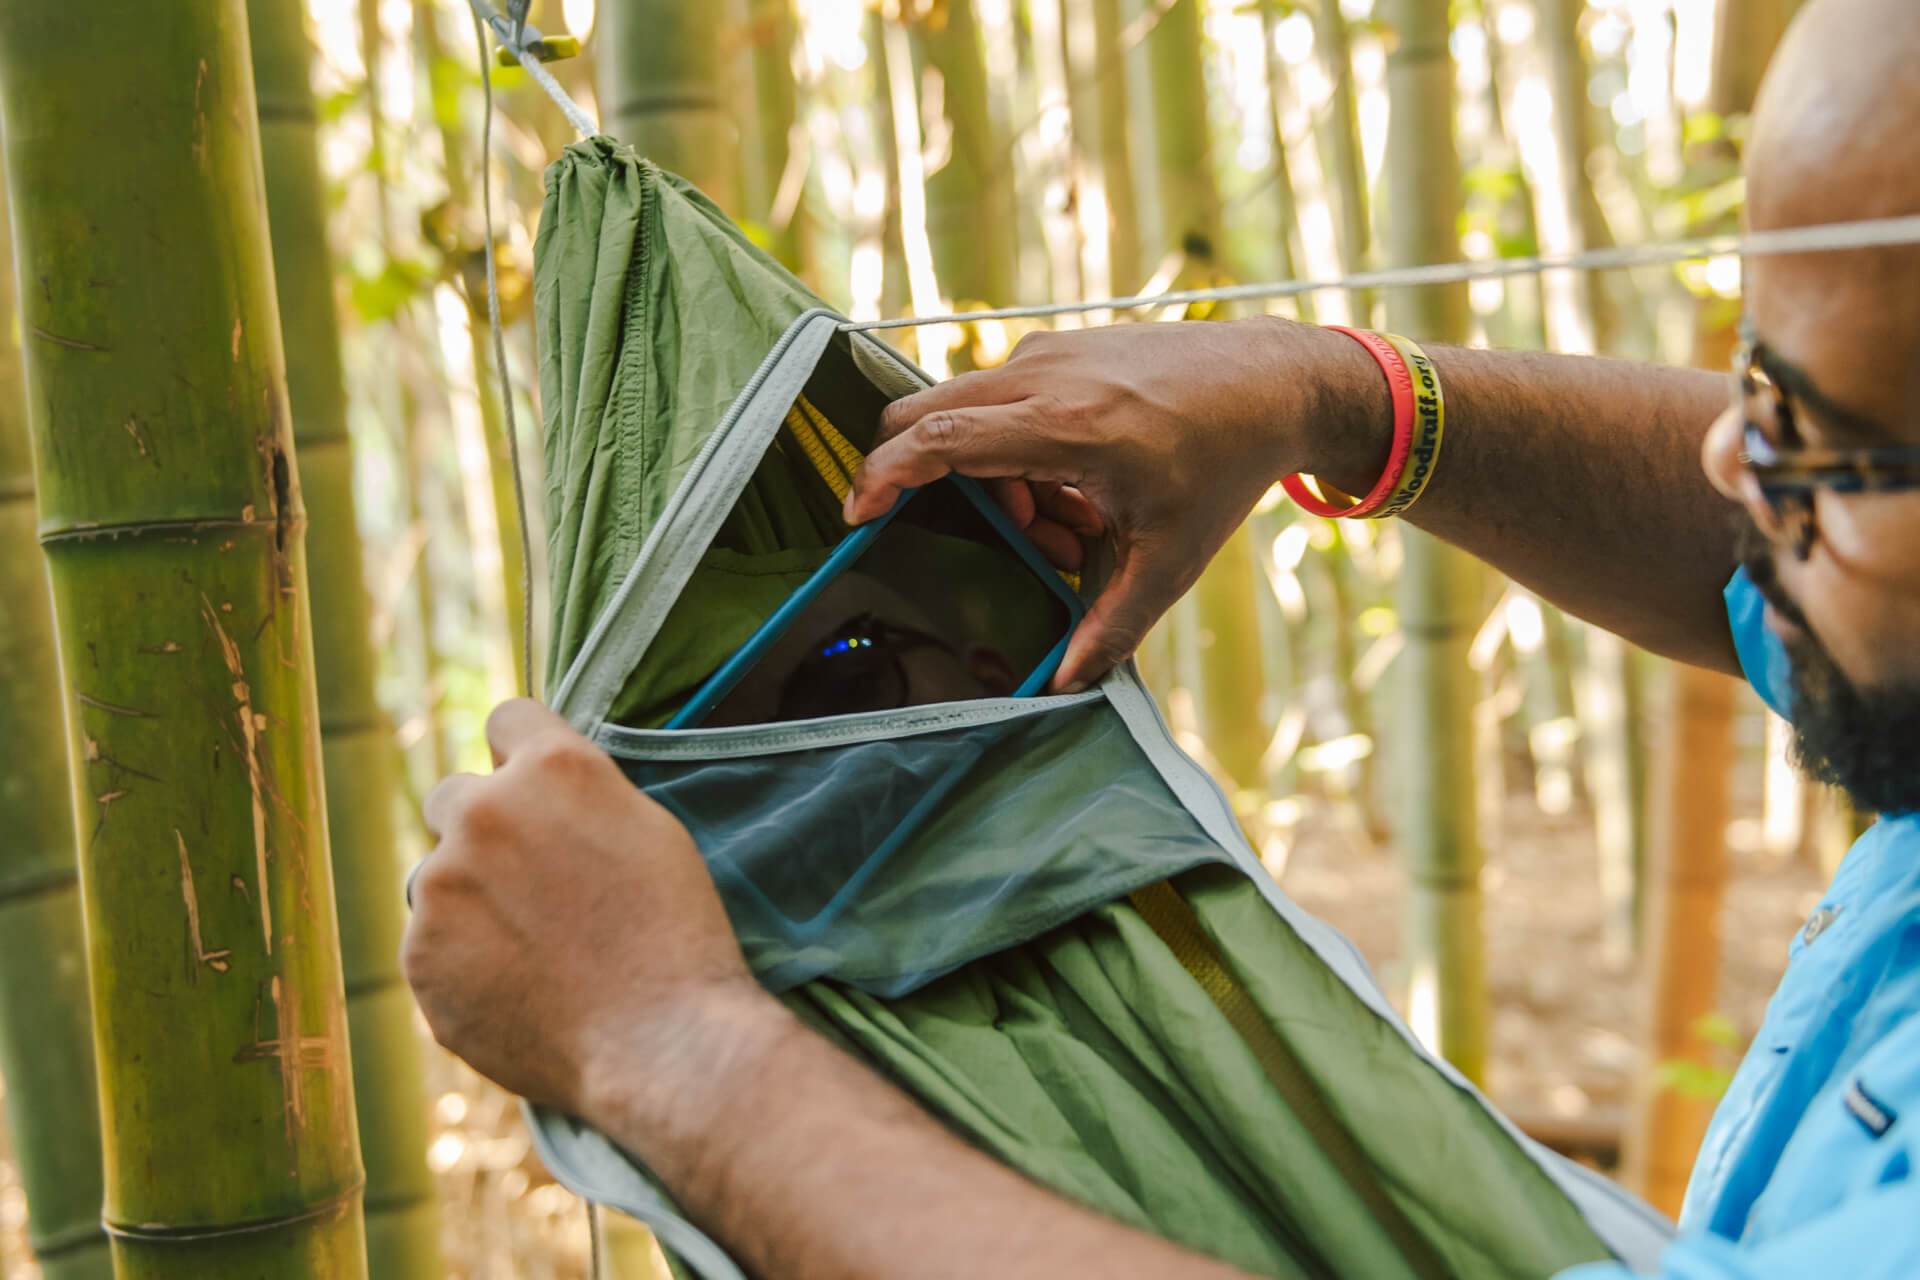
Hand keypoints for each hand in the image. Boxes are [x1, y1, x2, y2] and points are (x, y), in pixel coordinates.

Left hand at [402, 699, 775, 1114]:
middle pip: (453, 796)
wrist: (661, 1043)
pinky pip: (431, 944)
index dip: (522, 753)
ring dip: (468, 899)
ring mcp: (441, 884)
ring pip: (436, 877)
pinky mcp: (419, 954)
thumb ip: (579, 796)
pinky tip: (519, 990)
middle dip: (484, 830)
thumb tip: (533, 790)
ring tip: (534, 951)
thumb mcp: (648, 830)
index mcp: (553, 768)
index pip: (507, 720)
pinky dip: (463, 963)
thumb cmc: (676, 935)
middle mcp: (485, 811)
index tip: (533, 787)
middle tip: (532, 884)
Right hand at [844, 318, 1384, 690]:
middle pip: (928, 415)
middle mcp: (1045, 375)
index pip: (940, 440)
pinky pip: (1001, 399)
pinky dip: (1016, 449)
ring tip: (1067, 526)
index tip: (857, 513)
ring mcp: (1048, 351)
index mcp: (1067, 426)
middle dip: (933, 484)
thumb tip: (1064, 686)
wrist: (1272, 381)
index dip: (884, 475)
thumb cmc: (1223, 468)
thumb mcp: (1171, 559)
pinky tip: (1077, 490)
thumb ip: (1111, 626)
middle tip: (995, 538)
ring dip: (994, 478)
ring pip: (969, 414)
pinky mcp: (1056, 345)